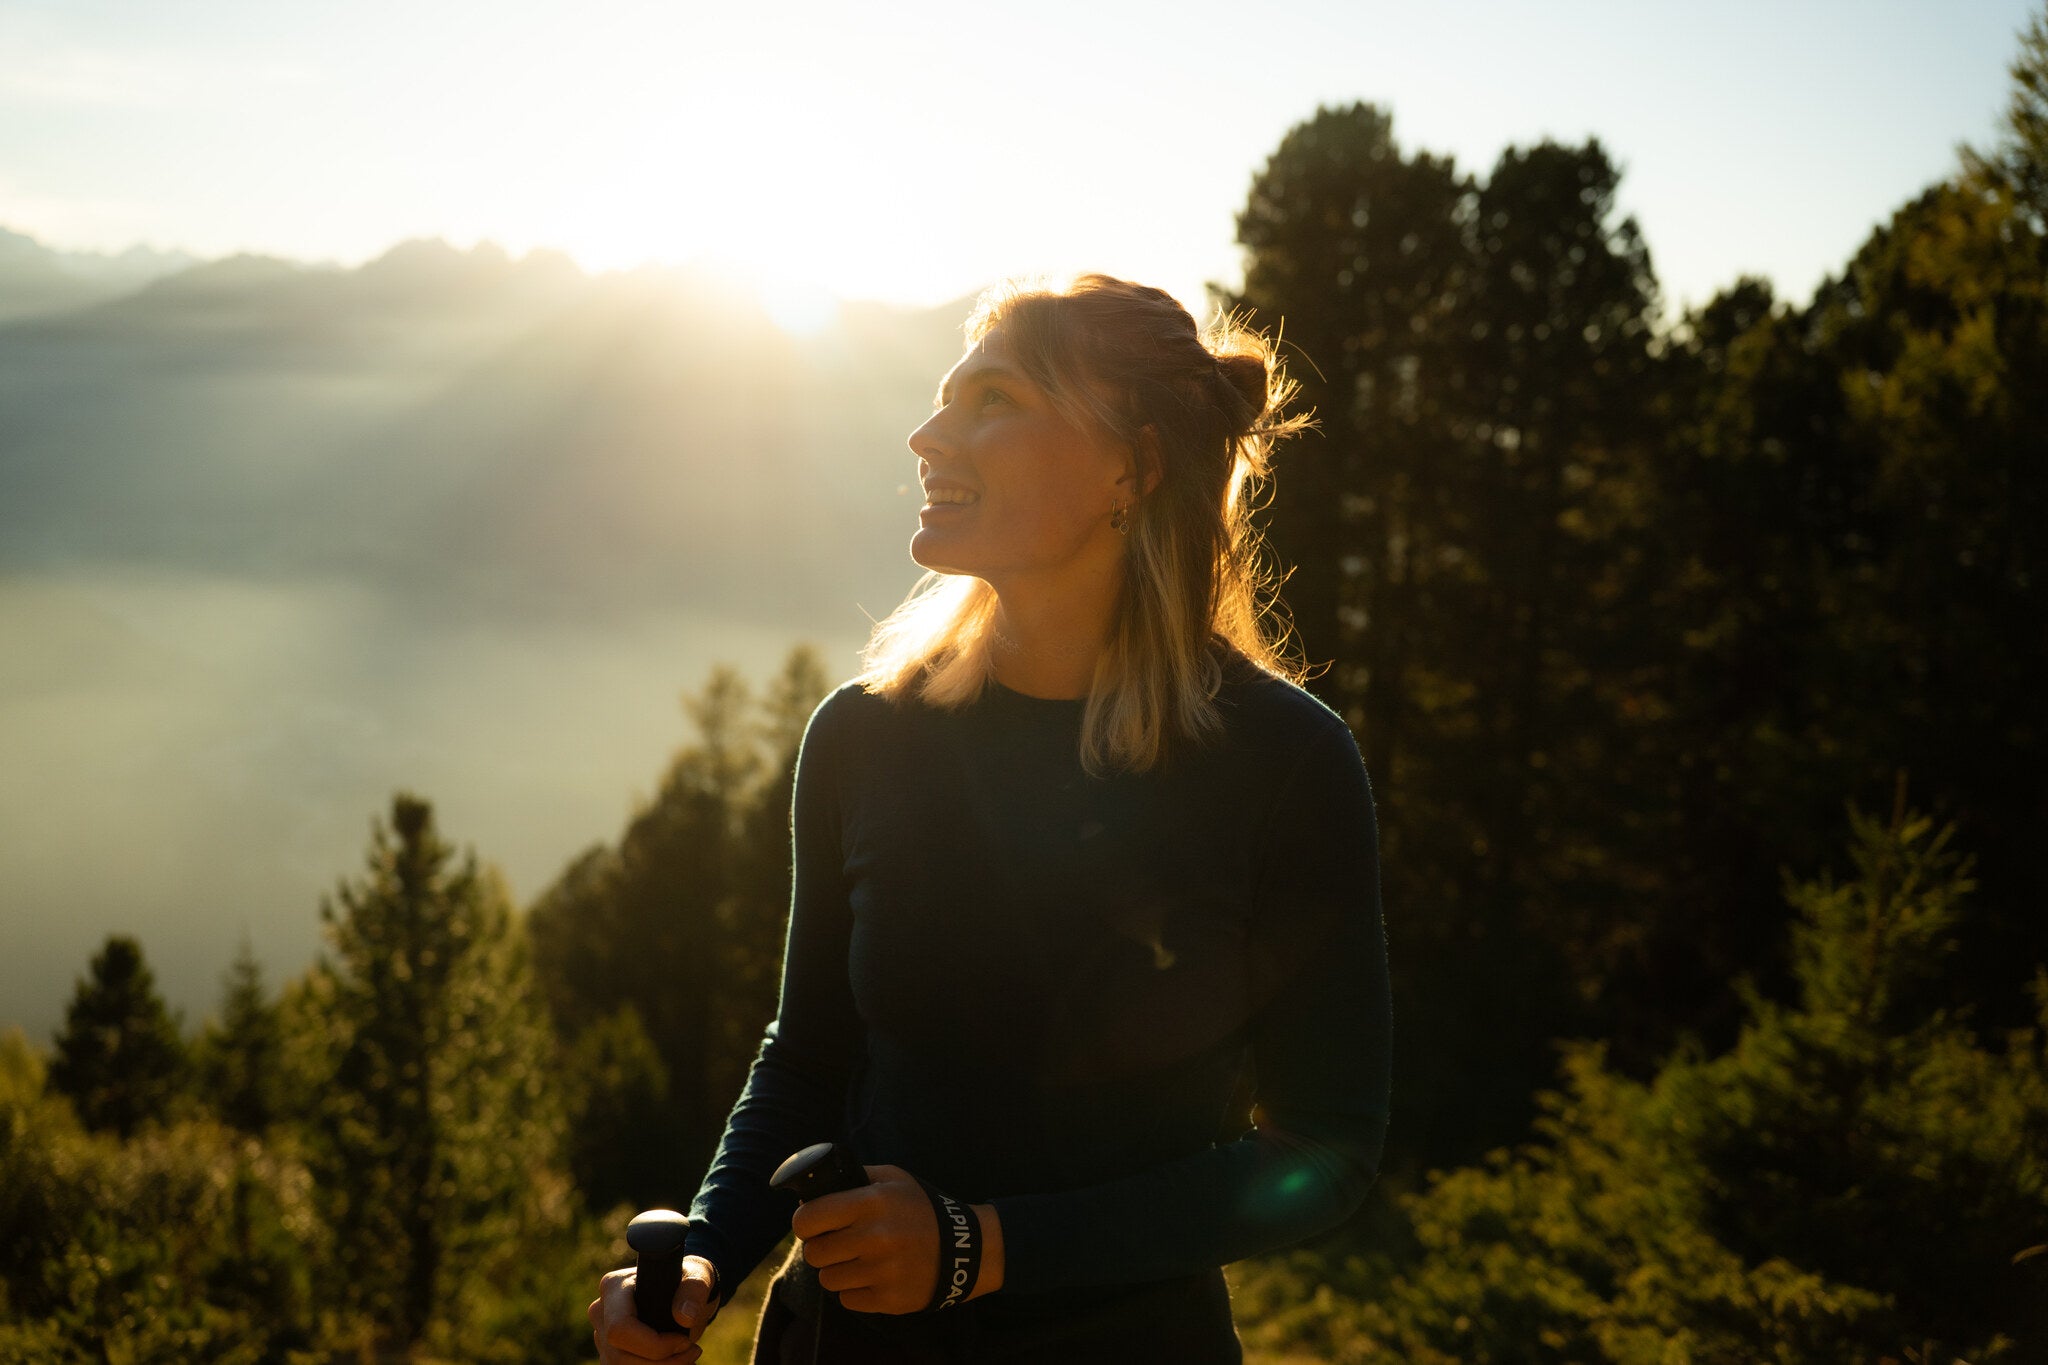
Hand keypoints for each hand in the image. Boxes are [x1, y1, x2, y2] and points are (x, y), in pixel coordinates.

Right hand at [588, 1254, 718, 1362]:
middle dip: (661, 1363)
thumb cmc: (686, 1281)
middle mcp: (600, 1311)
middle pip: (619, 1356)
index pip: (620, 1328)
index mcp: (614, 1287)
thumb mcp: (697, 1277)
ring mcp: (601, 1335)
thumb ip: (694, 1290)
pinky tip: (673, 1362)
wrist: (682, 1295)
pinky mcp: (609, 1353)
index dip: (653, 1345)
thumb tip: (685, 1317)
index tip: (684, 1342)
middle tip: (693, 1352)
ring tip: (686, 1357)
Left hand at [792, 1164, 1004, 1314]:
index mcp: (871, 1203)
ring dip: (837, 1271)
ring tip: (857, 1260)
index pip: (808, 1219)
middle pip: (814, 1253)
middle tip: (837, 1243)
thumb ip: (856, 1176)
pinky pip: (847, 1300)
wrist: (965, 1249)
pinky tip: (872, 1277)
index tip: (812, 1224)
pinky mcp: (888, 1299)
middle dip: (821, 1247)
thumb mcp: (894, 1179)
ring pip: (827, 1280)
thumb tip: (813, 1188)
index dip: (804, 1222)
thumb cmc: (922, 1209)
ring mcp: (882, 1271)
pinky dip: (855, 1291)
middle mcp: (874, 1237)